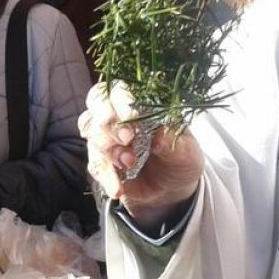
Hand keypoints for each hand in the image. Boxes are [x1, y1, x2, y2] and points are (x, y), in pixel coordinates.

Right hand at [79, 82, 202, 231]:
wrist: (172, 188)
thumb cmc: (179, 157)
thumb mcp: (185, 150)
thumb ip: (172, 140)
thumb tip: (159, 135)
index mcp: (138, 102)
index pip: (119, 89)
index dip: (121, 100)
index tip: (133, 117)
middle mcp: (117, 115)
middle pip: (96, 104)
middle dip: (109, 122)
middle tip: (128, 139)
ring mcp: (105, 137)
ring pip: (93, 134)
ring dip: (110, 151)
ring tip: (130, 164)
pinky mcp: (100, 161)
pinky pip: (95, 165)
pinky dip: (106, 177)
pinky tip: (118, 189)